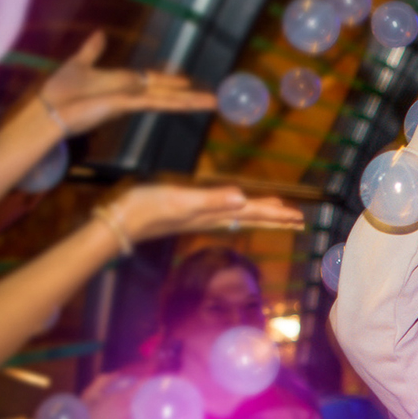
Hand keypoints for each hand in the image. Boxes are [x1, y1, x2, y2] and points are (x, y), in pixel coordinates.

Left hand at [41, 32, 216, 135]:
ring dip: (191, 101)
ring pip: (167, 100)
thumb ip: (92, 50)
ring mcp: (130, 101)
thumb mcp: (79, 64)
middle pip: (167, 94)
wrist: (50, 109)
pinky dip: (174, 102)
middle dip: (190, 96)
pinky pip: (155, 102)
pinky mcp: (126, 105)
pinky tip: (190, 102)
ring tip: (214, 104)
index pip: (153, 82)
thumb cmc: (61, 90)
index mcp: (122, 84)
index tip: (189, 81)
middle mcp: (131, 94)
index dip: (171, 80)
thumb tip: (99, 34)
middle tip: (215, 99)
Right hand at [108, 184, 304, 244]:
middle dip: (275, 217)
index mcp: (214, 213)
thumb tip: (243, 199)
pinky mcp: (189, 213)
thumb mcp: (181, 200)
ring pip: (240, 216)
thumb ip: (212, 199)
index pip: (253, 213)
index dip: (276, 214)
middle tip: (298, 219)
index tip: (298, 216)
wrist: (119, 220)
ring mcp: (201, 216)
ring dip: (260, 215)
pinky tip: (236, 210)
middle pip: (251, 217)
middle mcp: (212, 217)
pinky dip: (238, 210)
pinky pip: (224, 212)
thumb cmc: (147, 208)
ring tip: (278, 213)